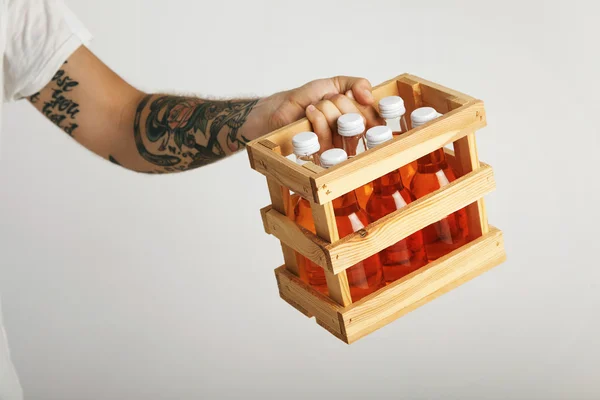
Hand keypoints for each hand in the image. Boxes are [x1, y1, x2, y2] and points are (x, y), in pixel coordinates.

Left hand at [264, 76, 382, 149]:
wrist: (283, 107)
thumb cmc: (308, 98)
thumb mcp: (336, 83)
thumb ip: (358, 84)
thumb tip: (370, 97)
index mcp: (358, 122)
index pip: (375, 119)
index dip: (366, 106)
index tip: (353, 96)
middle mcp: (350, 137)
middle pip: (359, 120)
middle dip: (341, 102)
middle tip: (328, 99)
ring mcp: (335, 147)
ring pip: (341, 125)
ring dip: (326, 108)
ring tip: (316, 106)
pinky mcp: (319, 153)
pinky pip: (325, 135)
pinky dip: (317, 116)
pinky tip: (309, 112)